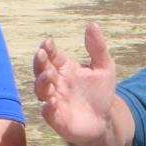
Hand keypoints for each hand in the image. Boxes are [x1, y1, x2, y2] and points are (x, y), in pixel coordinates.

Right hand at [33, 23, 118, 145]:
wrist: (105, 121)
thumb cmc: (100, 93)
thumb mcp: (105, 68)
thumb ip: (98, 47)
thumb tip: (92, 24)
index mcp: (65, 68)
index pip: (52, 56)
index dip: (48, 49)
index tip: (48, 42)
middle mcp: (56, 83)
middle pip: (42, 70)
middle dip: (40, 62)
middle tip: (42, 54)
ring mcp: (55, 100)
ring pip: (41, 91)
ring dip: (41, 83)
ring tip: (47, 76)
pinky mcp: (58, 119)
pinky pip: (48, 113)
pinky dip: (48, 108)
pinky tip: (51, 103)